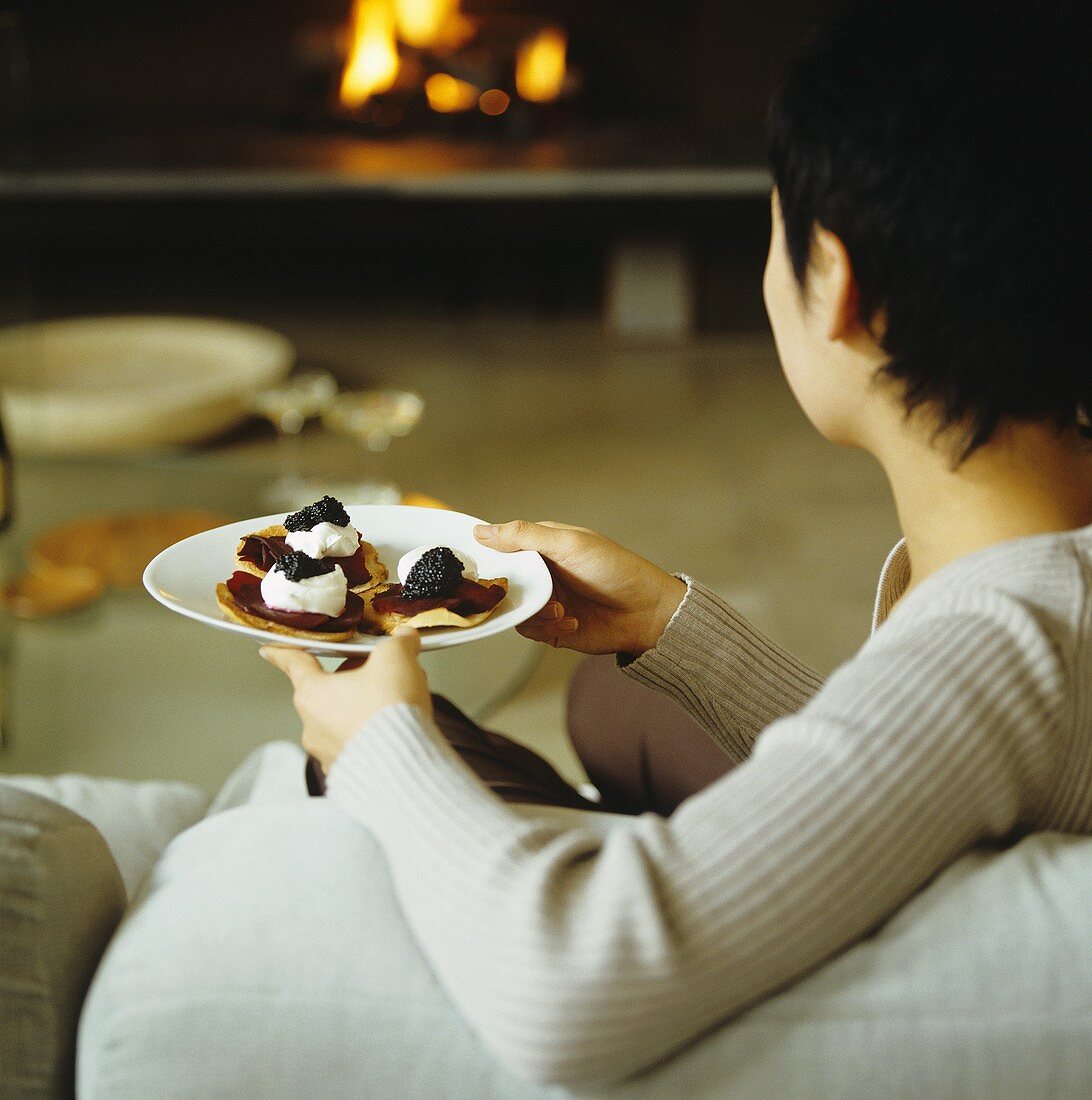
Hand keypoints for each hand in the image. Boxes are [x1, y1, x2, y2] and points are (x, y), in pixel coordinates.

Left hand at [260, 627, 430, 771]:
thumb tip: (405, 639)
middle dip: (355, 678)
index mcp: (313, 693)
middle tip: (384, 673)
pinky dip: (373, 735)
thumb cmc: (389, 711)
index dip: (283, 652)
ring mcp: (328, 752)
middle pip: (329, 690)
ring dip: (365, 707)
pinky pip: (357, 745)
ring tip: (398, 704)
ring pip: (344, 718)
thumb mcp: (396, 660)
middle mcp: (313, 725)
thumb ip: (398, 644)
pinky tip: (397, 730)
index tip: (268, 650)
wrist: (404, 765)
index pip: (294, 664)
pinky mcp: (349, 772)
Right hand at [474, 521, 685, 655]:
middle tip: (530, 594)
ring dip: (536, 613)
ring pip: (514, 609)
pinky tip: (571, 623)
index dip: (488, 556)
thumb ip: (525, 536)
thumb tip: (482, 530)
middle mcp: (541, 572)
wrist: (646, 614)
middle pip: (502, 582)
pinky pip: (530, 630)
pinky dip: (548, 629)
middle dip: (513, 592)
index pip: (502, 546)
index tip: (477, 567)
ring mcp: (546, 600)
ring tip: (562, 611)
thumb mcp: (569, 544)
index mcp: (542, 545)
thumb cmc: (615, 570)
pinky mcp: (552, 627)